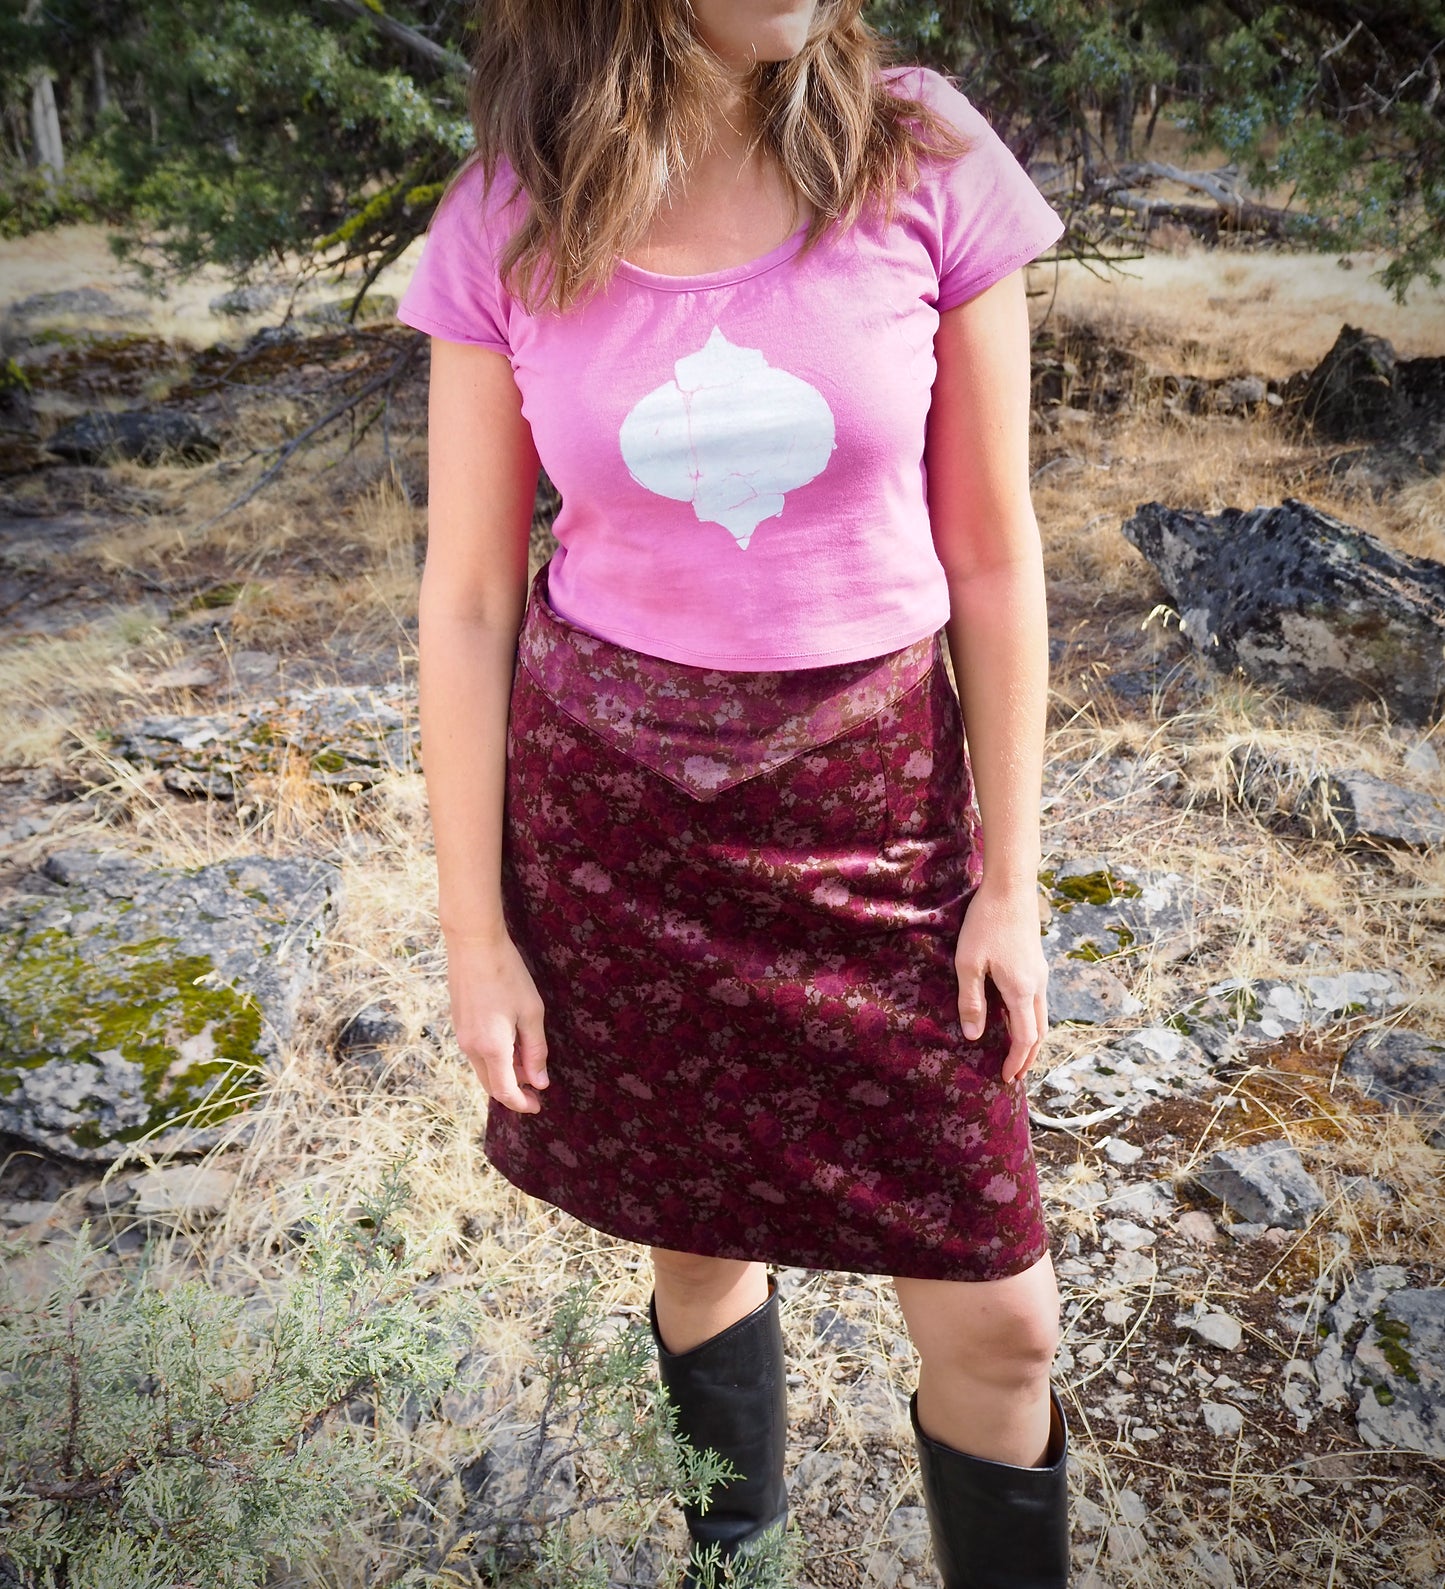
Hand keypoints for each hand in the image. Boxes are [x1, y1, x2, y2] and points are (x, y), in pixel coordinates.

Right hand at [445, 930, 548, 1112]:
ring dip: (505, 1072)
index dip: (522, 1103)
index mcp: (491, 1048)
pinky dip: (495, 1058)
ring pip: (484, 1069)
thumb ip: (536, 1051)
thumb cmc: (508, 975)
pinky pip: (477, 1053)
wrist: (473, 944)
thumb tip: (539, 1082)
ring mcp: (461, 1036)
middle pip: (491, 1085)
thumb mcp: (531, 1013)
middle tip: (536, 1088)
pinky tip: (512, 1042)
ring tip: (528, 1059)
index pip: (505, 1092)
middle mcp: (471, 1047)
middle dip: (514, 1091)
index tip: (538, 1105)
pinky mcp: (459, 1024)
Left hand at [954, 879, 1048, 1084]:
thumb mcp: (969, 963)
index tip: (1006, 1078)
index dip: (1017, 1061)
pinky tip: (1015, 1019)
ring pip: (1042, 1017)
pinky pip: (1039, 1002)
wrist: (1011, 888)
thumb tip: (975, 1036)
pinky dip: (1031, 1021)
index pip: (1025, 1038)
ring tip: (1016, 1054)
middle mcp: (1038, 986)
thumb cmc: (986, 924)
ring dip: (1031, 1039)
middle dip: (1028, 1057)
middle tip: (1014, 1074)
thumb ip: (972, 1001)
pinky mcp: (1037, 964)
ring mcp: (1040, 974)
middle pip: (1039, 1033)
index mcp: (1022, 991)